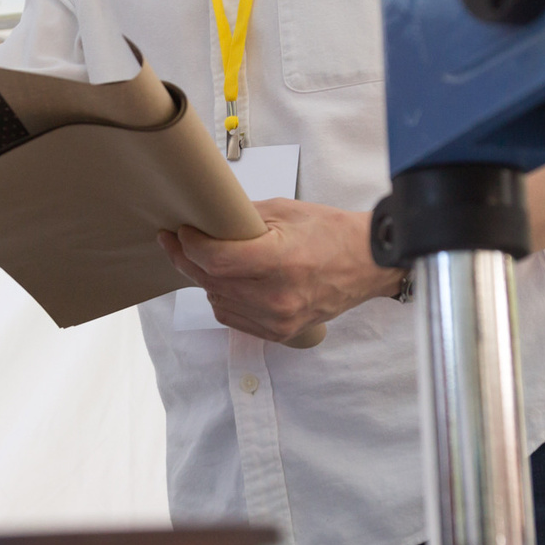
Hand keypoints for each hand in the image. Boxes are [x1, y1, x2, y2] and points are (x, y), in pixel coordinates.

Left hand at [158, 198, 401, 343]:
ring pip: (217, 301)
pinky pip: (232, 317)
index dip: (190, 245)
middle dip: (188, 259)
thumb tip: (206, 220)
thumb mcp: (286, 211)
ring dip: (205, 279)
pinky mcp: (279, 333)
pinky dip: (223, 298)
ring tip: (206, 259)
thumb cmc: (332, 233)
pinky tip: (227, 282)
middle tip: (176, 241)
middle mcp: (278, 297)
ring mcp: (278, 319)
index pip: (217, 260)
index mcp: (281, 261)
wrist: (368, 264)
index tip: (180, 232)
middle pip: (211, 281)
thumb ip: (242, 218)